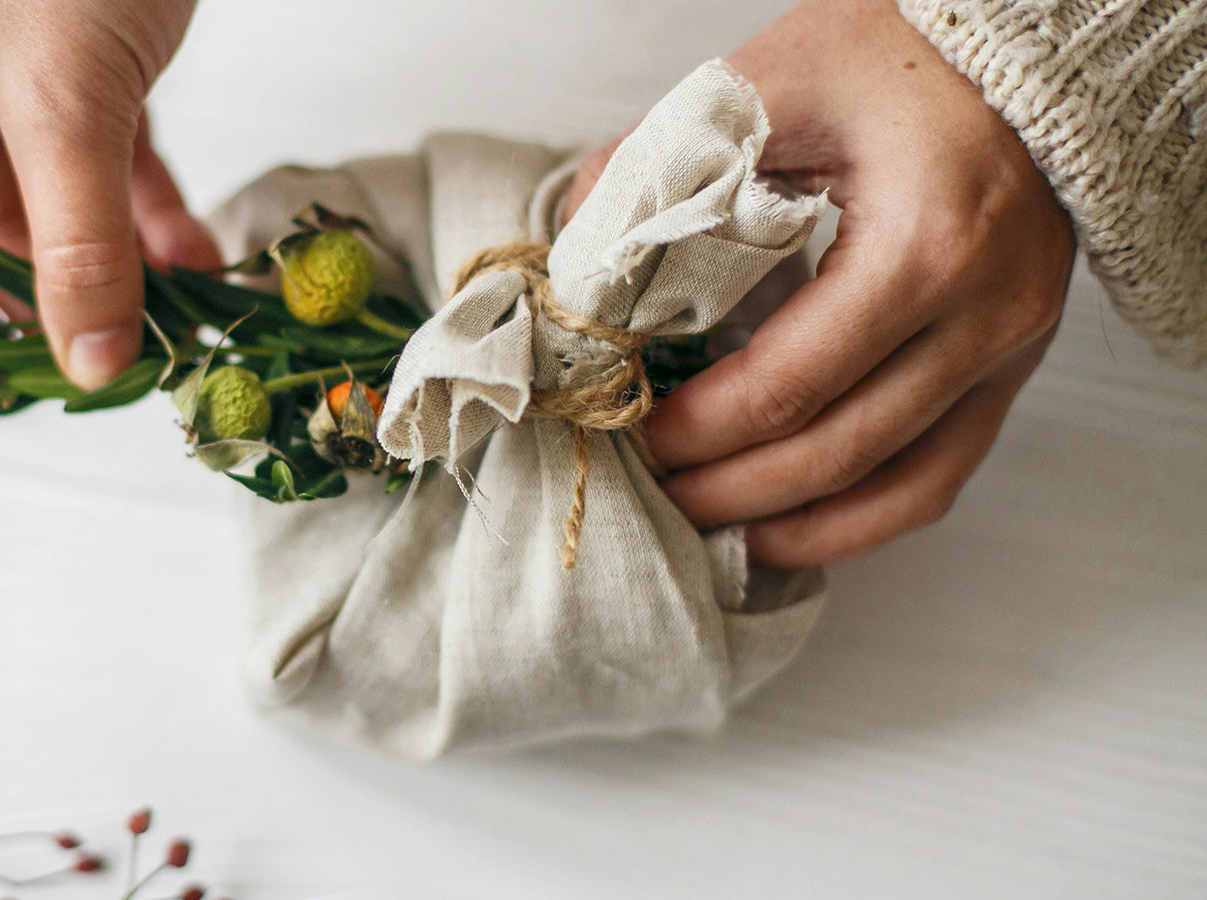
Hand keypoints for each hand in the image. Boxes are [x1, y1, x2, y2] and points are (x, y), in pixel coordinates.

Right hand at [0, 0, 219, 389]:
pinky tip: (194, 258)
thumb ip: (79, 238)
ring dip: (112, 259)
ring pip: (53, 196)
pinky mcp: (82, 53)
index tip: (7, 386)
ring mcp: (6, 65)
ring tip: (172, 324)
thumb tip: (94, 360)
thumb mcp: (61, 97)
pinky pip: (106, 153)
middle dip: (51, 296)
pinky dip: (148, 205)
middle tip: (113, 363)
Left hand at [561, 0, 1073, 567]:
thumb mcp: (773, 82)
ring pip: (901, 487)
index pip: (789, 386)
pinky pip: (943, 473)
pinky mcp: (1014, 364)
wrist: (1018, 52)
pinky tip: (791, 523)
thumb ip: (665, 164)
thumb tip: (578, 250)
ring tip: (713, 527)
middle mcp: (985, 314)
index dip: (700, 430)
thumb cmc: (898, 55)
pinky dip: (863, 514)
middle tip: (656, 491)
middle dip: (732, 490)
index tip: (636, 433)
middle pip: (840, 452)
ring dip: (796, 524)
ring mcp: (1013, 349)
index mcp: (925, 246)